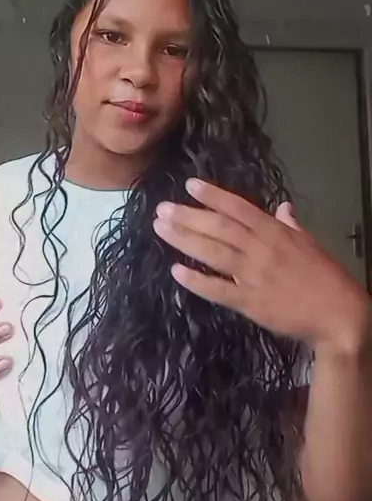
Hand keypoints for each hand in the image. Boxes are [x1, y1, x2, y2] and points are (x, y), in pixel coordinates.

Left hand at [153, 180, 370, 354]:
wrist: (339, 315)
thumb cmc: (326, 277)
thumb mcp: (310, 243)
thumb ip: (291, 225)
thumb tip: (282, 208)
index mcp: (275, 232)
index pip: (239, 207)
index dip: (213, 195)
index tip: (189, 184)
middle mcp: (261, 249)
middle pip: (219, 227)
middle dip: (188, 215)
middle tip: (162, 208)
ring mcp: (254, 275)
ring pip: (213, 252)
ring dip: (185, 239)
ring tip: (161, 229)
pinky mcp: (251, 303)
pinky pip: (218, 290)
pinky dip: (197, 280)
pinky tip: (177, 271)